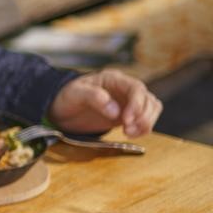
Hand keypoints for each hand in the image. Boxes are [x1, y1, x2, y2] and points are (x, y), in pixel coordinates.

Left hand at [48, 69, 162, 137]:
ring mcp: (127, 102)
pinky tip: (131, 134)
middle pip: (148, 99)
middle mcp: (124, 89)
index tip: (126, 119)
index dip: (136, 104)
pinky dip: (144, 128)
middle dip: (142, 116)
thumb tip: (115, 111)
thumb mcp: (75, 94)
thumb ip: (93, 97)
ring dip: (146, 122)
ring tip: (128, 132)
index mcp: (113, 79)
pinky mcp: (127, 115)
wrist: (61, 109)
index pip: (136, 88)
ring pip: (151, 109)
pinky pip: (145, 119)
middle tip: (127, 129)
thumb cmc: (66, 97)